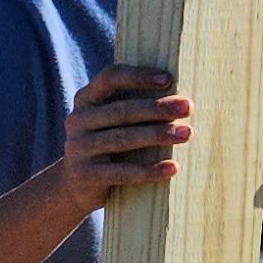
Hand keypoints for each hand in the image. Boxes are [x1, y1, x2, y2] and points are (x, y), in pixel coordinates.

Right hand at [58, 66, 190, 214]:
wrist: (75, 186)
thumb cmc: (107, 146)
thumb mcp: (111, 122)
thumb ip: (132, 106)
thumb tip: (180, 98)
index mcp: (86, 99)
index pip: (111, 78)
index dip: (139, 76)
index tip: (168, 80)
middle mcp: (77, 120)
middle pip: (121, 110)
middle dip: (157, 108)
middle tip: (187, 107)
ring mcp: (78, 148)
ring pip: (123, 139)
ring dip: (158, 135)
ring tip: (186, 134)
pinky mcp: (84, 174)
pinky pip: (122, 172)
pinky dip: (149, 170)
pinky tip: (172, 167)